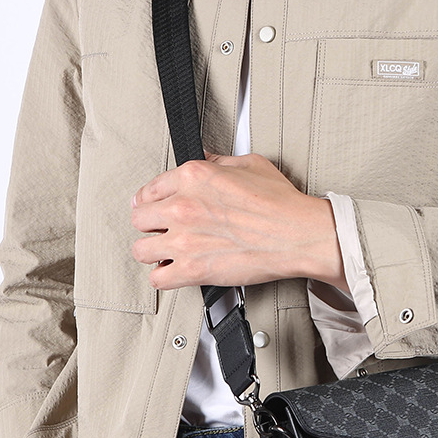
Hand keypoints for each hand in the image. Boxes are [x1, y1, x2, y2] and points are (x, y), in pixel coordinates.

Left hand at [131, 152, 348, 291]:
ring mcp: (184, 240)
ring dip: (152, 252)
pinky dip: (163, 277)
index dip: (151, 201)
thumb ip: (219, 162)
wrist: (297, 235)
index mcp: (192, 177)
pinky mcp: (192, 269)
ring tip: (165, 253)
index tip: (154, 208)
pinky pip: (157, 278)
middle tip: (162, 230)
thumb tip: (206, 159)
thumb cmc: (281, 204)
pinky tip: (173, 272)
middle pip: (140, 219)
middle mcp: (182, 206)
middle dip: (150, 225)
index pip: (149, 189)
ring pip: (141, 250)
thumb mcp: (249, 164)